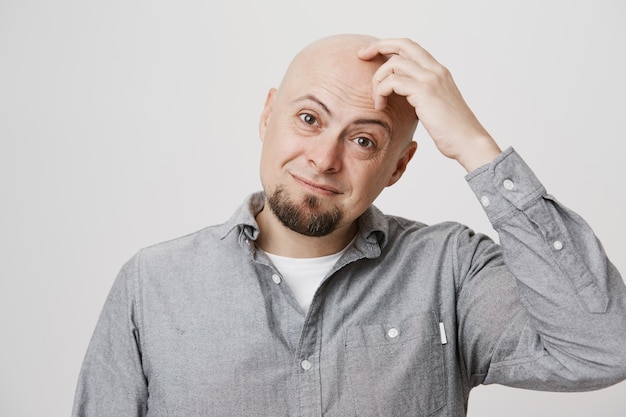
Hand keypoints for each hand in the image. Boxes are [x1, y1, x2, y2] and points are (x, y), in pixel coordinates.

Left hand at [358, 38, 500, 171]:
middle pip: (402, 44)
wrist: (469, 142)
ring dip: (378, 79)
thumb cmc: (452, 131)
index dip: (390, 46)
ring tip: (377, 99)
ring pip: (393, 63)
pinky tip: (380, 106)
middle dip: (378, 46)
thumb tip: (401, 96)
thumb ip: (420, 96)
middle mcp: (435, 70)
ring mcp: (431, 79)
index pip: (411, 47)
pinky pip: (392, 81)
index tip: (372, 55)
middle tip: (362, 56)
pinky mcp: (424, 92)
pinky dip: (380, 91)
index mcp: (438, 72)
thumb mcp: (434, 107)